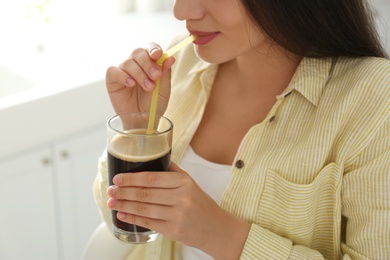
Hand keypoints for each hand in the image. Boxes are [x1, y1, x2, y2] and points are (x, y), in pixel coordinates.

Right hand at [105, 42, 174, 115]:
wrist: (143, 121)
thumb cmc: (153, 105)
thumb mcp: (163, 90)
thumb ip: (165, 74)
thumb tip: (170, 58)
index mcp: (150, 63)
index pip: (150, 48)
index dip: (153, 49)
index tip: (157, 55)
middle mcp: (136, 64)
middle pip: (138, 52)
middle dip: (148, 63)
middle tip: (155, 76)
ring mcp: (123, 71)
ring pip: (128, 62)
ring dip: (139, 74)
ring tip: (148, 87)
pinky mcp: (112, 79)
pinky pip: (113, 70)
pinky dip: (123, 76)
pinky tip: (131, 84)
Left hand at [106, 162, 250, 258]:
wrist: (216, 227)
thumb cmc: (200, 203)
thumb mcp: (190, 182)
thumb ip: (172, 171)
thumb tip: (151, 158)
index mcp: (184, 182)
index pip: (152, 178)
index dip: (131, 178)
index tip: (118, 178)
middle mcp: (181, 197)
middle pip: (145, 193)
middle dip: (123, 192)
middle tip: (110, 190)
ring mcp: (177, 215)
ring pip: (144, 209)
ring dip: (124, 205)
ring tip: (112, 202)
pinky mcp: (174, 230)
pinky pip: (149, 222)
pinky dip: (133, 219)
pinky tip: (123, 215)